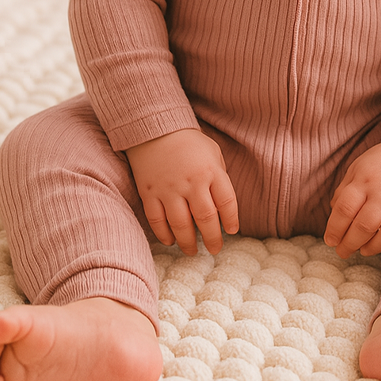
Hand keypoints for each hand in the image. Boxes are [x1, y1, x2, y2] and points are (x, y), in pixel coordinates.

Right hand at [126, 128, 238, 254]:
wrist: (155, 129)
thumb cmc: (189, 142)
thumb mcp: (212, 152)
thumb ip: (219, 177)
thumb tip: (222, 206)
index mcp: (211, 171)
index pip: (227, 202)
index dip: (231, 220)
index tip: (231, 231)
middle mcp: (191, 182)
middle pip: (205, 219)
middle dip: (212, 239)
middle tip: (215, 249)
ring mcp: (169, 189)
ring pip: (181, 225)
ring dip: (188, 243)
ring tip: (193, 251)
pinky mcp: (149, 193)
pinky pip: (157, 220)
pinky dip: (164, 234)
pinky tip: (170, 241)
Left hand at [324, 141, 380, 258]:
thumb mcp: (358, 168)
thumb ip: (344, 191)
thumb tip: (334, 215)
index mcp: (364, 179)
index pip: (345, 209)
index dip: (335, 229)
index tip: (330, 241)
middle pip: (364, 226)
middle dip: (350, 244)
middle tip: (343, 253)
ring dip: (373, 248)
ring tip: (363, 251)